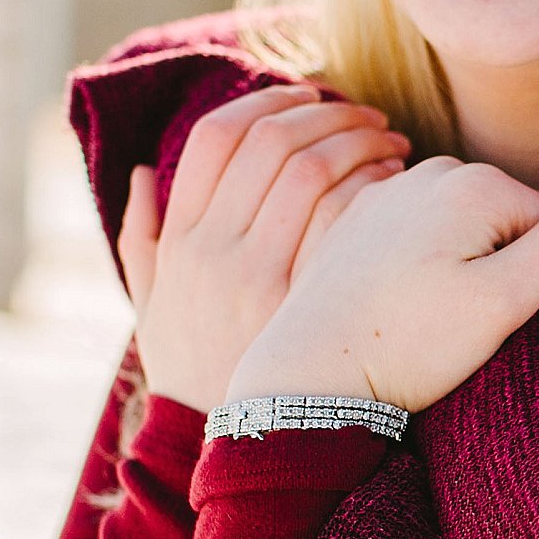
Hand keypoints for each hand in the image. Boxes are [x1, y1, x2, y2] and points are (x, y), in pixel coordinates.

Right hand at [122, 87, 411, 409]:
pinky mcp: (310, 304)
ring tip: (390, 141)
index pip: (220, 137)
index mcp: (181, 240)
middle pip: (274, 143)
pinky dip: (374, 188)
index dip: (268, 102)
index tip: (306, 96)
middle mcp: (217, 251)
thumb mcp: (149, 307)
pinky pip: (345, 221)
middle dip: (328, 112)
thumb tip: (143, 173)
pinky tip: (398, 184)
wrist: (234, 442)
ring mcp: (263, 277)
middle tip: (366, 114)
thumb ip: (140, 238)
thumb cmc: (192, 371)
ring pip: (313, 171)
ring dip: (359, 141)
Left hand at [227, 157, 538, 411]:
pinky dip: (445, 266)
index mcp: (478, 185)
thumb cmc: (409, 345)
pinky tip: (436, 309)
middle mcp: (431, 173)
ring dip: (493, 267)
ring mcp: (389, 195)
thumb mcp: (504, 301)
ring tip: (493, 325)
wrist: (308, 373)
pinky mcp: (356, 222)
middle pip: (518, 220)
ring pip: (471, 225)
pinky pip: (424, 235)